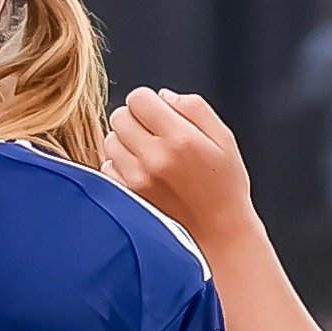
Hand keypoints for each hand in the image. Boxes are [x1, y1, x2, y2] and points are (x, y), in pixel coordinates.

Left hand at [99, 87, 252, 245]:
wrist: (218, 234)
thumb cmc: (225, 187)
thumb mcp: (224, 139)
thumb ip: (194, 108)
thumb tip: (162, 96)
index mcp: (180, 139)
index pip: (138, 98)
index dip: (148, 101)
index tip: (160, 113)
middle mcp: (154, 158)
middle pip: (119, 116)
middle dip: (135, 119)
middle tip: (155, 134)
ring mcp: (135, 179)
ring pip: (110, 140)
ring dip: (125, 142)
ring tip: (149, 155)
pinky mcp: (125, 196)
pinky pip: (107, 166)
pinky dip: (119, 165)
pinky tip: (142, 174)